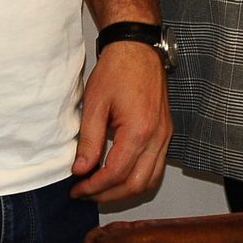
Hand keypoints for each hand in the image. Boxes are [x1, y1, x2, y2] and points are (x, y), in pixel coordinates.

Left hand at [70, 40, 171, 202]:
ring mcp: (165, 135)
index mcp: (139, 130)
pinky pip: (157, 166)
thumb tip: (81, 170)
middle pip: (136, 184)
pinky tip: (120, 174)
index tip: (76, 188)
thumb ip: (89, 141)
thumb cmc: (117, 70)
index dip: (94, 186)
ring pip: (150, 180)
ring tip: (101, 188)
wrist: (137, 48)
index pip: (116, 173)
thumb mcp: (94, 104)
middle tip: (85, 192)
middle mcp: (158, 136)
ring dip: (125, 190)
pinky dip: (139, 178)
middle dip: (108, 194)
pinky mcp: (166, 132)